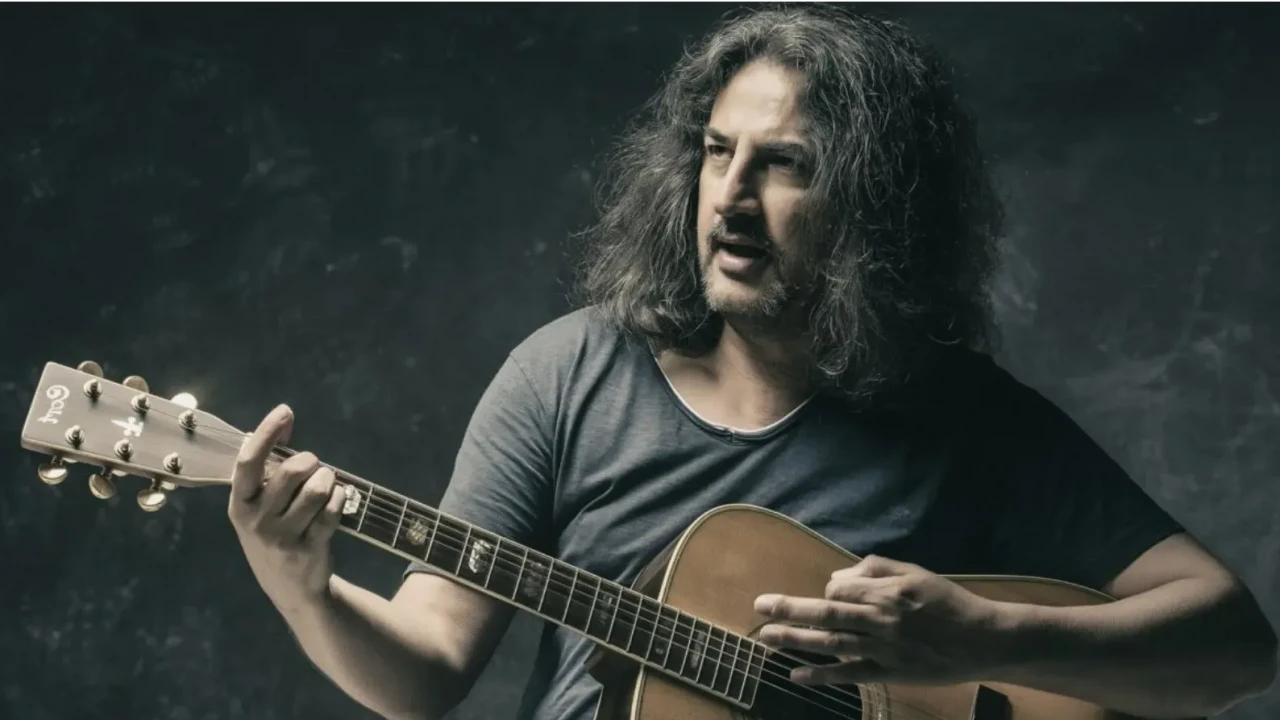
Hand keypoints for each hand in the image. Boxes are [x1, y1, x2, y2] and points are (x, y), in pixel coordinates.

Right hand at [227, 404, 344, 617]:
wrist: (289, 587)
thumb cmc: (275, 532)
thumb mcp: (261, 504)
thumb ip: (271, 464)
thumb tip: (286, 418)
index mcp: (239, 504)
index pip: (249, 462)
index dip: (267, 433)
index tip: (285, 411)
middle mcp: (256, 521)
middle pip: (292, 471)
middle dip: (310, 461)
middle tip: (314, 465)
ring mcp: (281, 537)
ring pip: (316, 489)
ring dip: (328, 479)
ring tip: (326, 483)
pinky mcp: (308, 549)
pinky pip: (332, 510)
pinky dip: (339, 499)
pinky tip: (336, 500)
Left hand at [754, 555, 1009, 685]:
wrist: (983, 640)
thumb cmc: (948, 602)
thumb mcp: (916, 572)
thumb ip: (877, 568)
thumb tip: (840, 573)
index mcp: (888, 591)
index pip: (840, 586)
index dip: (828, 588)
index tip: (831, 593)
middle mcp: (881, 619)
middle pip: (828, 611)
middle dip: (790, 607)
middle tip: (759, 605)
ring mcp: (883, 649)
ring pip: (832, 642)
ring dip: (796, 639)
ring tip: (766, 636)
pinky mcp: (889, 673)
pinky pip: (849, 674)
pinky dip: (822, 675)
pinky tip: (796, 674)